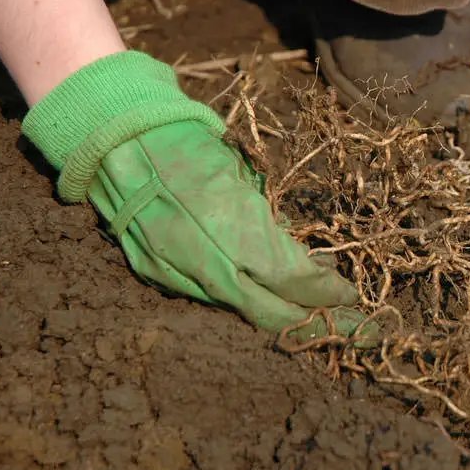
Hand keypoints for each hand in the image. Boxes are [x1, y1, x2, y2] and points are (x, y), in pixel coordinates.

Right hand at [23, 51, 368, 335]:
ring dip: (281, 318)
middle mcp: (204, 260)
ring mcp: (176, 273)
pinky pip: (209, 299)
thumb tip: (306, 255)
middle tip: (354, 329)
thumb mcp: (241, 175)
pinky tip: (265, 300)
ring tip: (317, 320)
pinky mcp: (156, 276)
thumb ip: (268, 221)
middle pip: (271, 312)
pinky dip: (242, 302)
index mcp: (231, 226)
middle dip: (317, 323)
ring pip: (241, 311)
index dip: (325, 291)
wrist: (115, 140)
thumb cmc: (188, 145)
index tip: (348, 293)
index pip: (291, 276)